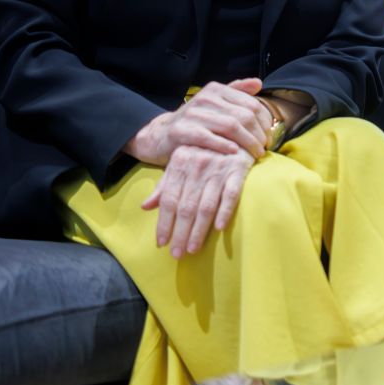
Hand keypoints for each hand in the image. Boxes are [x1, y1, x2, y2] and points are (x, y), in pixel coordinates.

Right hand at [124, 77, 273, 164]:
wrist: (160, 135)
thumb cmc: (195, 122)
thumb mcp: (215, 103)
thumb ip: (237, 92)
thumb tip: (259, 83)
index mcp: (216, 90)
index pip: (251, 104)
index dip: (265, 122)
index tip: (269, 136)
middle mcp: (205, 98)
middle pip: (244, 116)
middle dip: (258, 134)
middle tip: (264, 148)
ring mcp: (192, 114)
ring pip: (230, 126)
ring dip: (247, 142)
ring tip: (255, 155)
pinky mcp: (181, 131)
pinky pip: (208, 138)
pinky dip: (224, 145)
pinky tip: (234, 153)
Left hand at [141, 143, 253, 257]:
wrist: (235, 130)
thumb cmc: (205, 151)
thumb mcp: (181, 162)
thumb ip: (165, 185)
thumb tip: (145, 207)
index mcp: (180, 163)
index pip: (169, 199)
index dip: (164, 222)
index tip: (162, 243)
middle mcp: (197, 165)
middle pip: (186, 207)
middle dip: (180, 233)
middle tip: (177, 254)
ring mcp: (218, 168)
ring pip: (206, 205)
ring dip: (199, 230)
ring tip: (193, 249)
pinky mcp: (238, 170)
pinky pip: (231, 194)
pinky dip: (225, 211)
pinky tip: (219, 228)